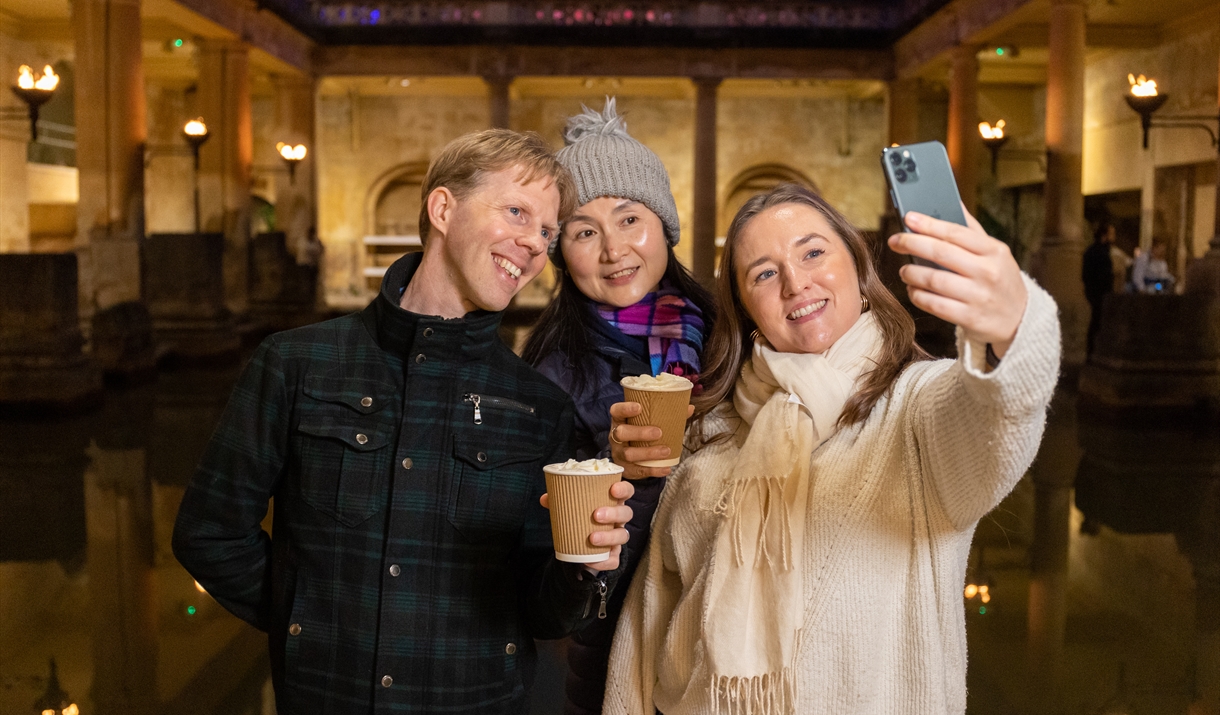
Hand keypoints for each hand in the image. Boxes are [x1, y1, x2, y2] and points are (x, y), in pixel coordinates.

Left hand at [540, 480, 633, 571]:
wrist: (581, 547)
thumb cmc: (581, 519)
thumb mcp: (572, 508)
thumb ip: (559, 502)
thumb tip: (545, 498)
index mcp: (612, 502)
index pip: (627, 492)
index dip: (624, 489)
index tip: (613, 489)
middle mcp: (619, 519)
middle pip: (627, 514)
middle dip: (614, 513)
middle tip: (596, 515)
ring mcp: (618, 538)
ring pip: (623, 536)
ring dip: (609, 537)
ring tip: (591, 538)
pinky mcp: (613, 556)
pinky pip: (613, 560)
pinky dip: (602, 561)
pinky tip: (589, 559)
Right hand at [608, 401, 695, 479]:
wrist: (630, 458)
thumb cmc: (641, 433)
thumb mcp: (648, 422)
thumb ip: (667, 415)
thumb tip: (689, 408)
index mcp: (620, 420)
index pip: (616, 411)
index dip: (625, 408)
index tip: (639, 407)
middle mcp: (615, 436)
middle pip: (621, 433)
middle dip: (639, 433)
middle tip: (658, 432)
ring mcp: (618, 454)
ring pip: (629, 454)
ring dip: (648, 453)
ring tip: (666, 451)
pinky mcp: (625, 469)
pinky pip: (637, 470)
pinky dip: (653, 470)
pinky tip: (666, 468)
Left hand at [888, 207, 1027, 357]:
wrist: (1021, 318)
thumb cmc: (999, 279)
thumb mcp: (995, 252)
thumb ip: (972, 230)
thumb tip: (954, 201)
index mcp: (994, 251)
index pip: (955, 232)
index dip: (928, 224)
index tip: (908, 218)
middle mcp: (988, 272)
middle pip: (941, 253)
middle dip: (912, 244)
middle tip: (895, 240)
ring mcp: (979, 296)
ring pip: (934, 280)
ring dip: (912, 273)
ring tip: (904, 270)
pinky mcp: (969, 318)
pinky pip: (934, 304)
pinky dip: (917, 295)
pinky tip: (913, 289)